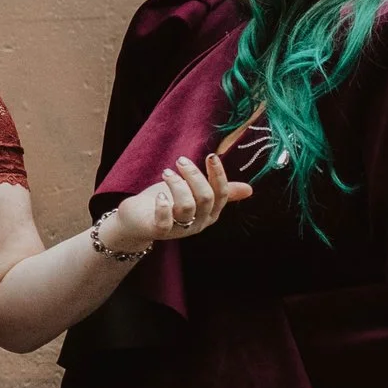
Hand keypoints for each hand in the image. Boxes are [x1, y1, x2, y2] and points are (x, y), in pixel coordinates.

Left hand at [100, 154, 252, 252]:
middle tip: (180, 161)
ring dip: (177, 184)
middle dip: (194, 175)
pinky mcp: (160, 231)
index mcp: (210, 212)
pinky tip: (159, 195)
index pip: (221, 193)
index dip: (218, 174)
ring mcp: (179, 229)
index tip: (210, 156)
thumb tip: (250, 189)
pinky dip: (163, 207)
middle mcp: (198, 222)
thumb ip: (221, 191)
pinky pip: (165, 222)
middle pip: (205, 197)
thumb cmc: (168, 203)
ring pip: (187, 206)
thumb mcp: (195, 193)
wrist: (138, 221)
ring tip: (166, 172)